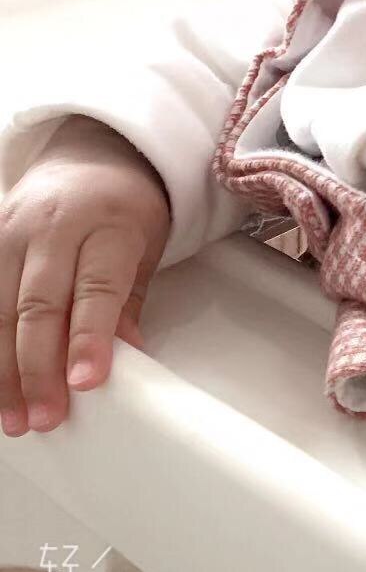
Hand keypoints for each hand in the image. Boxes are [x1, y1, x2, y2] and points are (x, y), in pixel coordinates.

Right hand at [0, 116, 171, 435]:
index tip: (86, 382)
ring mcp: (12, 232)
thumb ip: (130, 304)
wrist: (93, 154)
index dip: (89, 338)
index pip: (96, 288)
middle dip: (39, 368)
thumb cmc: (125, 208)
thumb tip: (127, 359)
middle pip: (39, 305)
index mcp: (107, 224)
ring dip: (4, 369)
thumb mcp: (146, 247)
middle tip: (47, 417)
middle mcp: (54, 226)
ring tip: (15, 417)